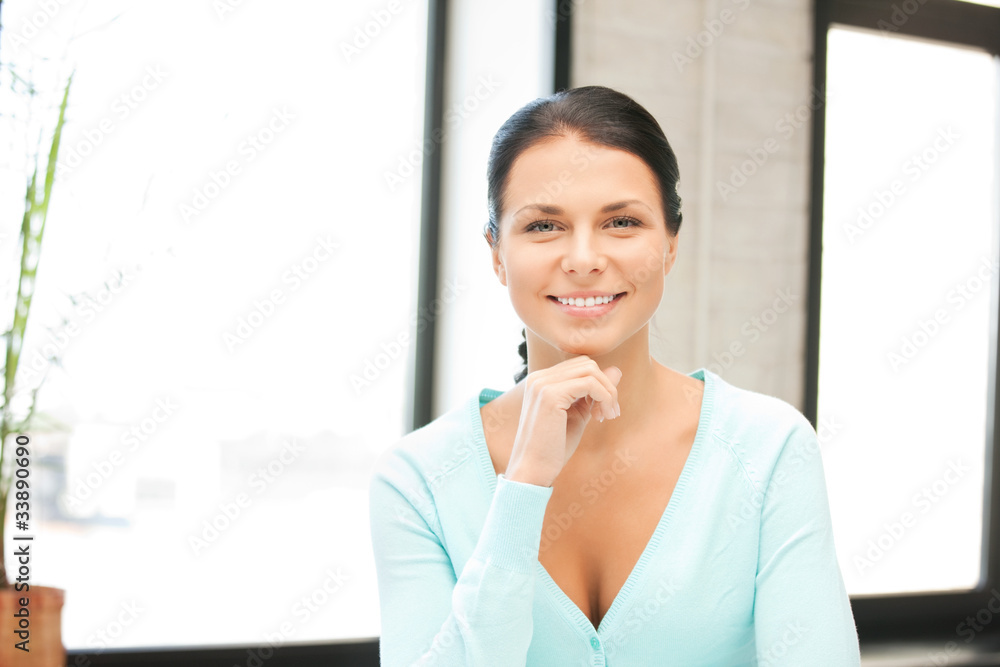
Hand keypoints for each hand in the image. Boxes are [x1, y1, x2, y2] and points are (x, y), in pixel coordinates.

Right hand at [505, 355, 622, 486]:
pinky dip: (604, 398)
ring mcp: (542, 384)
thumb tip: (616, 370)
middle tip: (609, 413)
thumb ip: (594, 393)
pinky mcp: (550, 394)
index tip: (603, 411)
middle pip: (587, 364)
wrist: (532, 471)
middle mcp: (539, 377)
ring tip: (606, 416)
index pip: (580, 366)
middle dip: (606, 386)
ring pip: (590, 370)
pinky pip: (590, 383)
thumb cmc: (552, 449)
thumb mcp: (577, 415)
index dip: (599, 385)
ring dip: (607, 392)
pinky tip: (600, 418)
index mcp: (541, 381)